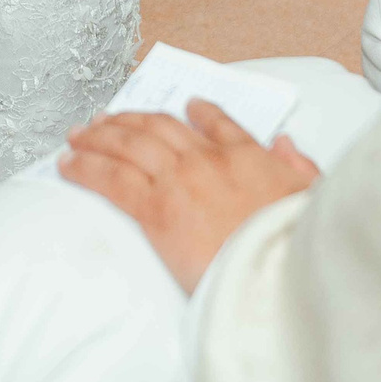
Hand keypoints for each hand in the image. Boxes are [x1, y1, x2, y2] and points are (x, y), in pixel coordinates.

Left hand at [57, 100, 321, 292]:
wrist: (275, 275)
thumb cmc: (296, 247)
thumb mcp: (312, 200)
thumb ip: (298, 166)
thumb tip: (284, 142)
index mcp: (249, 157)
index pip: (218, 123)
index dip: (198, 112)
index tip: (187, 106)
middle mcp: (209, 160)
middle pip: (159, 127)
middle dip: (130, 119)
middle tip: (107, 119)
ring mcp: (179, 180)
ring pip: (129, 145)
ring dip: (99, 136)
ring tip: (78, 135)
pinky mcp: (155, 210)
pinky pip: (112, 179)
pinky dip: (87, 167)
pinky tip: (69, 164)